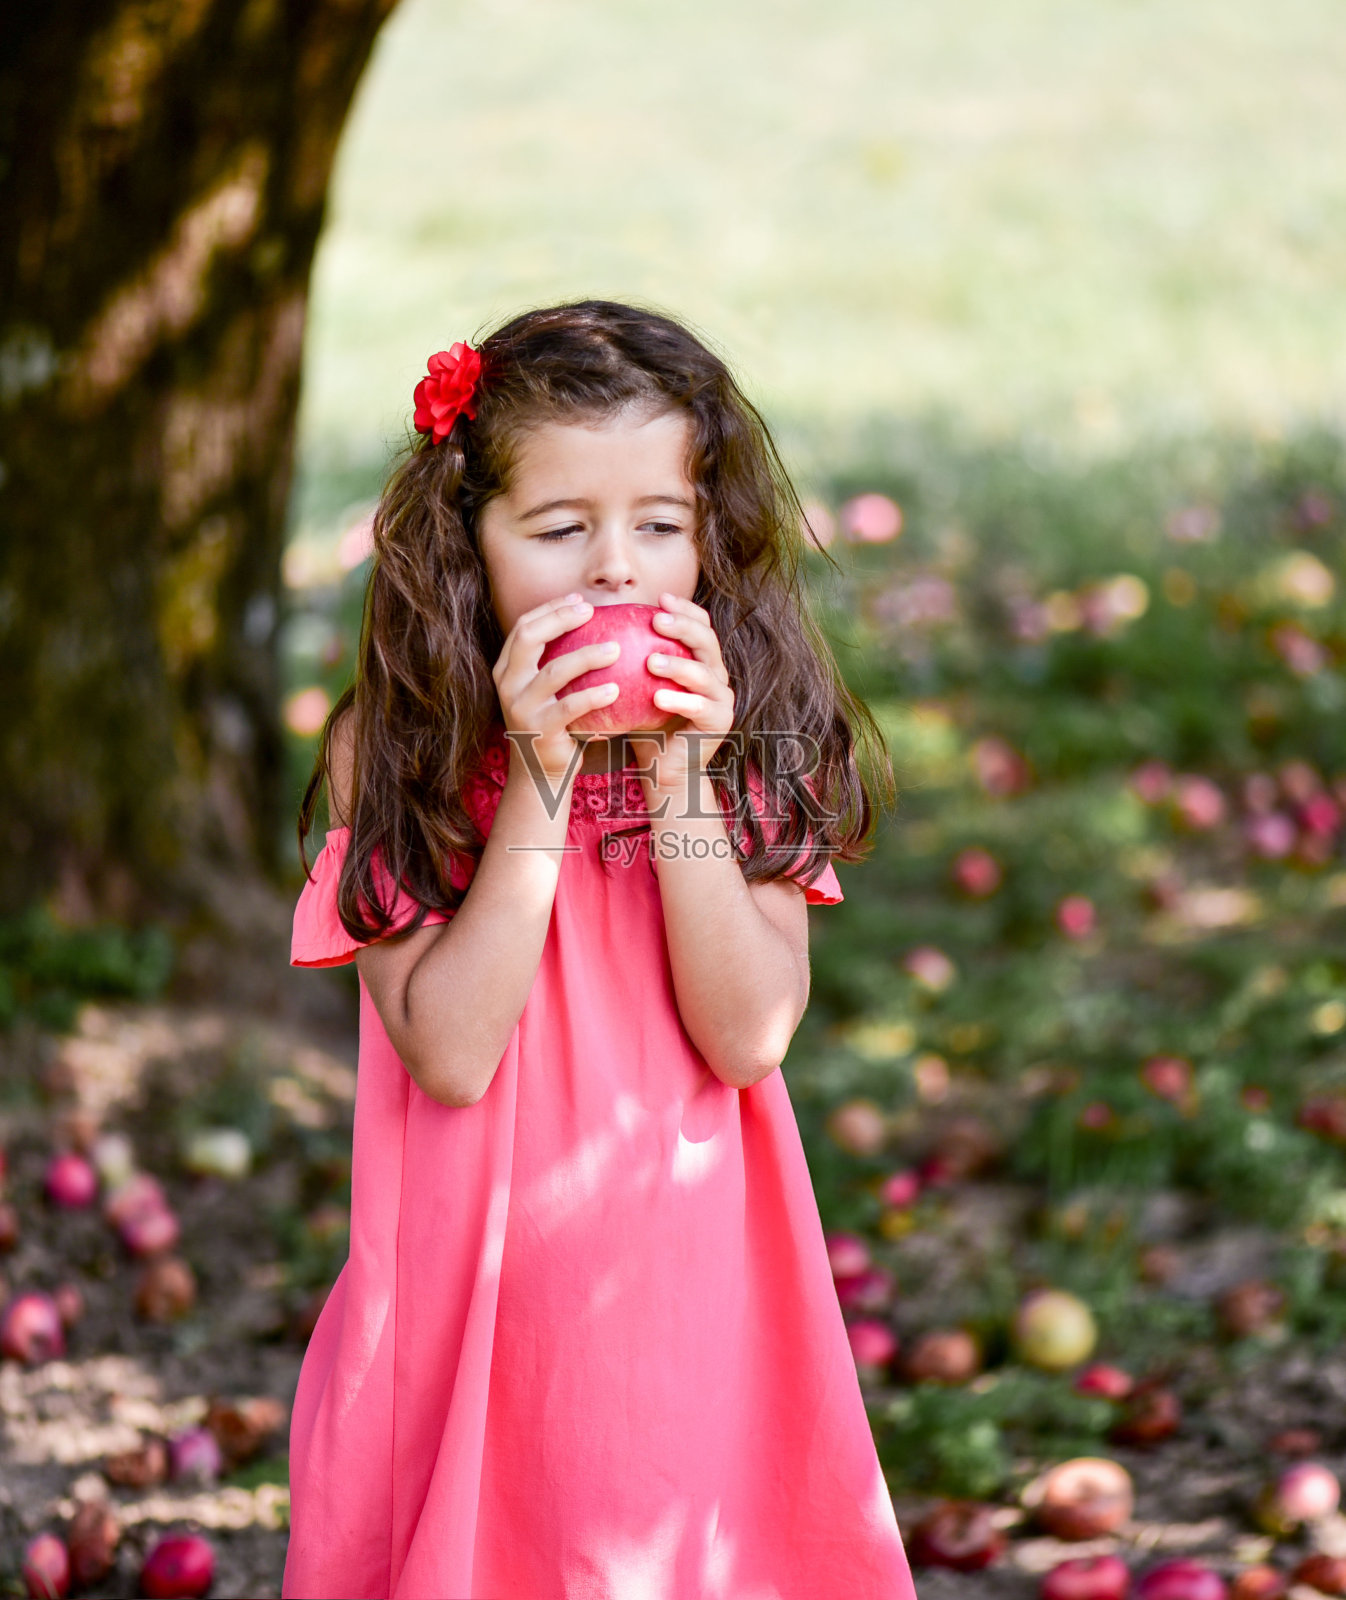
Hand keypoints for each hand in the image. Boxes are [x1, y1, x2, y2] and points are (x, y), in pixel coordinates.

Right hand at [491, 593, 619, 784]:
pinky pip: (569, 707)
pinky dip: (593, 697)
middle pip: (529, 638)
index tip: (579, 600)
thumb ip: (556, 659)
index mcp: (507, 669)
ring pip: (553, 671)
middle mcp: (508, 685)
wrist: (540, 772)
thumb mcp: (545, 689)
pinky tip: (615, 690)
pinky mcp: (539, 730)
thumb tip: (593, 620)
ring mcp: (521, 708)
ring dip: (587, 656)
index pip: (523, 627)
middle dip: (560, 619)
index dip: (550, 609)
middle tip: (592, 612)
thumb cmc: (553, 722)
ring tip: (615, 649)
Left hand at [628, 591, 736, 801]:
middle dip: (683, 627)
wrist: (664, 766)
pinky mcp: (720, 722)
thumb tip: (595, 624)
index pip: (699, 624)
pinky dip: (680, 701)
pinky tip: (659, 698)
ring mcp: (721, 698)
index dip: (683, 608)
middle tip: (657, 620)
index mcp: (699, 659)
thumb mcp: (635, 685)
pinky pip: (701, 707)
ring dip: (679, 665)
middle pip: (707, 640)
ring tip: (652, 662)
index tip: (658, 598)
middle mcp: (716, 674)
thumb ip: (629, 658)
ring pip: (705, 673)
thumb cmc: (644, 722)